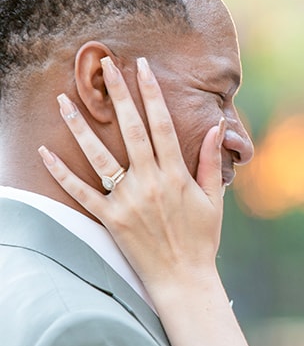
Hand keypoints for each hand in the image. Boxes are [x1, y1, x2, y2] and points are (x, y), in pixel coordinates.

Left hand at [39, 56, 224, 289]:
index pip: (162, 126)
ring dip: (80, 127)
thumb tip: (216, 128)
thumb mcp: (213, 199)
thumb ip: (210, 162)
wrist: (183, 279)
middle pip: (131, 131)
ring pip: (99, 157)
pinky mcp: (110, 219)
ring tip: (63, 100)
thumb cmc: (202, 239)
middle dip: (118, 96)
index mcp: (176, 176)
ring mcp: (127, 201)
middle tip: (105, 66)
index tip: (142, 69)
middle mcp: (150, 183)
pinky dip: (61, 173)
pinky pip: (81, 193)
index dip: (152, 95)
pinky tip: (45, 152)